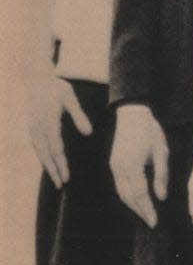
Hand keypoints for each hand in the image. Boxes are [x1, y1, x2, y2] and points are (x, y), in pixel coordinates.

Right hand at [24, 70, 91, 186]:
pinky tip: (48, 164)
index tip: (66, 177)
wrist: (36, 78)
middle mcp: (38, 127)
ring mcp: (33, 127)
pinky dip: (42, 157)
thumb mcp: (70, 98)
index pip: (56, 149)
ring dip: (47, 166)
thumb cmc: (56, 88)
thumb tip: (88, 133)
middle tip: (60, 185)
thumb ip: (79, 116)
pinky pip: (36, 146)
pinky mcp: (32, 126)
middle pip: (46, 154)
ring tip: (55, 179)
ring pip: (39, 152)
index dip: (61, 164)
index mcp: (48, 122)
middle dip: (53, 170)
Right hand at [110, 103, 169, 227]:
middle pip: (128, 197)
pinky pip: (119, 185)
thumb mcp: (161, 152)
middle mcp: (120, 168)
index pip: (140, 194)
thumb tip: (161, 198)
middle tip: (151, 223)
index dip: (147, 210)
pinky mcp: (113, 164)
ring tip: (145, 214)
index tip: (154, 222)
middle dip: (139, 211)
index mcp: (132, 166)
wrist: (132, 113)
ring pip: (121, 193)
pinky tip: (137, 200)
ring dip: (132, 205)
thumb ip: (161, 176)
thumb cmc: (150, 131)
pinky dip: (127, 196)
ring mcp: (114, 166)